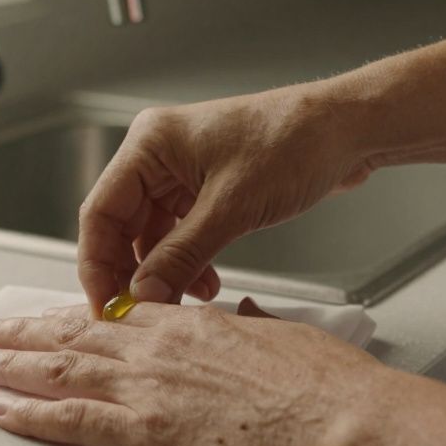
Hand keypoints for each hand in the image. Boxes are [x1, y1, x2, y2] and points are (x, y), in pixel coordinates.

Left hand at [0, 301, 388, 445]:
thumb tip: (241, 315)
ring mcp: (145, 387)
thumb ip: (251, 325)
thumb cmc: (325, 384)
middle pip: (73, 336)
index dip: (72, 316)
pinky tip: (3, 413)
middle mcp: (157, 348)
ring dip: (12, 368)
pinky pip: (70, 421)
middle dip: (25, 335)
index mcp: (190, 324)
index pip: (113, 315)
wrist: (340, 418)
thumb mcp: (284, 335)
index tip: (48, 317)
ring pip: (59, 371)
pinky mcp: (145, 431)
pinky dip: (31, 416)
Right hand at [78, 85, 372, 310]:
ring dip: (164, 271)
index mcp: (149, 144)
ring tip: (183, 302)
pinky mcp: (205, 189)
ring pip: (150, 235)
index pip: (100, 212)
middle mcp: (157, 155)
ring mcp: (181, 173)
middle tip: (139, 315)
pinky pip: (179, 233)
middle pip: (120, 226)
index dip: (97, 264)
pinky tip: (205, 284)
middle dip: (131, 273)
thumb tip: (143, 296)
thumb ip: (181, 256)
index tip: (105, 306)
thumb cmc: (295, 143)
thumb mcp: (232, 208)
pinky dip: (187, 261)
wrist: (348, 130)